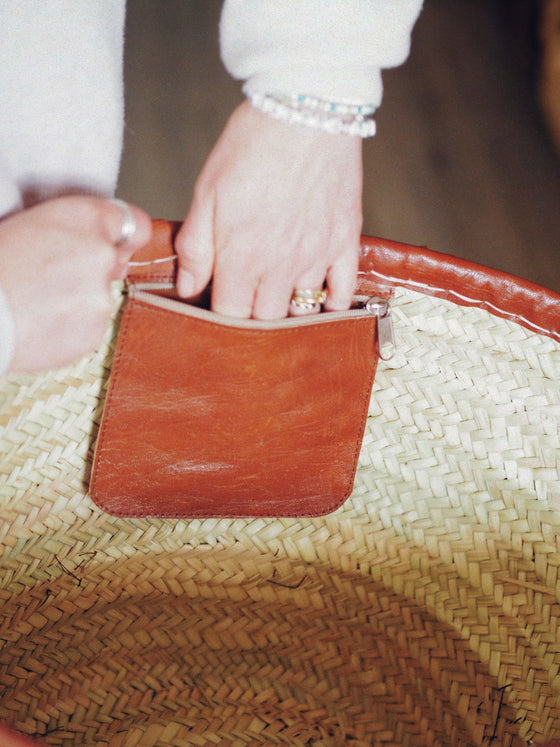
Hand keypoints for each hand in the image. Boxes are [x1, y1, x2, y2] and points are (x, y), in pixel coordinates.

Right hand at [0, 196, 150, 372]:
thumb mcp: (29, 223)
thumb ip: (75, 230)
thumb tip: (101, 247)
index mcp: (85, 217)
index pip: (134, 223)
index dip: (121, 236)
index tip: (116, 243)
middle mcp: (101, 253)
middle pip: (114, 263)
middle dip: (91, 269)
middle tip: (50, 276)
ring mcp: (101, 296)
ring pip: (99, 297)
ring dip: (78, 300)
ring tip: (36, 301)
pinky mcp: (95, 332)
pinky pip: (89, 327)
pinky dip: (70, 327)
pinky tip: (39, 321)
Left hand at [175, 101, 362, 318]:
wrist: (305, 109)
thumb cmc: (252, 145)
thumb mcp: (207, 192)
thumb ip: (195, 247)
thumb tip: (187, 288)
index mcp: (243, 256)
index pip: (230, 315)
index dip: (220, 319)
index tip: (217, 309)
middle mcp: (281, 266)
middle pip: (266, 320)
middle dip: (252, 321)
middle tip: (245, 305)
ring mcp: (317, 256)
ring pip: (303, 311)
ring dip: (288, 313)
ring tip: (277, 301)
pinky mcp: (345, 241)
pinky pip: (344, 291)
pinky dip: (331, 304)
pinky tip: (319, 300)